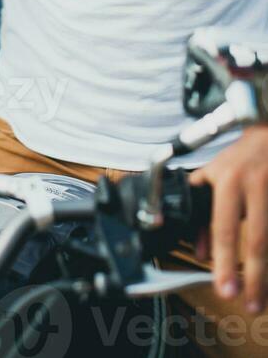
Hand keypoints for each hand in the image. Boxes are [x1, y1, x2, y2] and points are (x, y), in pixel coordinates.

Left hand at [190, 125, 267, 312]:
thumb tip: (200, 252)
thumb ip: (203, 212)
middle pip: (257, 240)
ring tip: (263, 297)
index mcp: (229, 182)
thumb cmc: (240, 158)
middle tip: (250, 304)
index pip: (223, 228)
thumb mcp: (213, 176)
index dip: (223, 261)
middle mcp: (255, 186)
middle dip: (253, 277)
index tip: (224, 289)